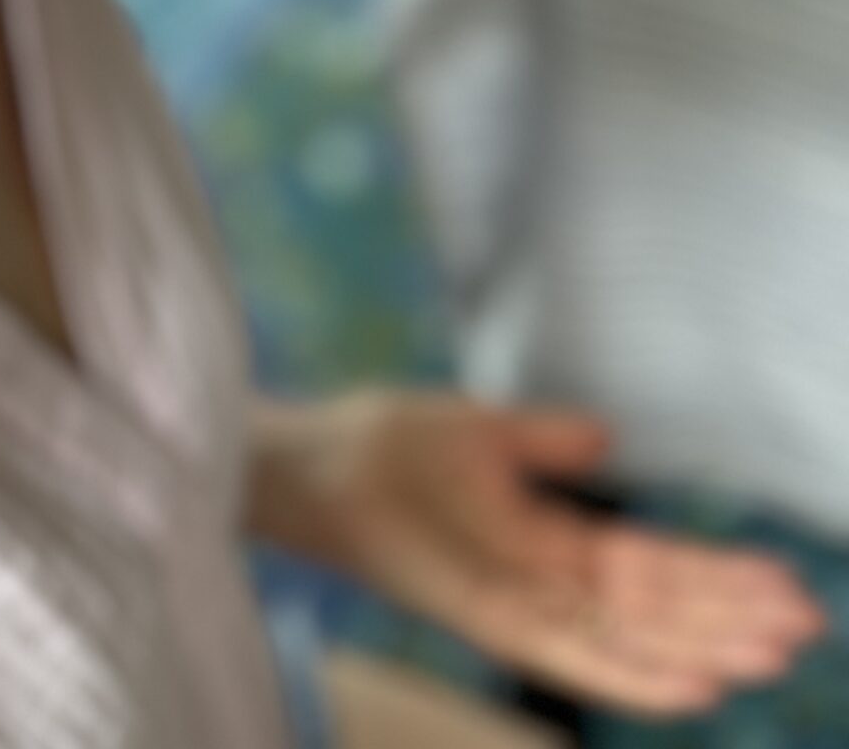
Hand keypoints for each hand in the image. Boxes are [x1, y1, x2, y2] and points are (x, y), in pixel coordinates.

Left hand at [244, 389, 830, 718]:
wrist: (314, 460)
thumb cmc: (389, 445)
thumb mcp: (480, 430)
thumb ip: (544, 441)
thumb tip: (606, 434)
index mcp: (550, 535)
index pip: (651, 564)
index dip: (716, 577)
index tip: (784, 583)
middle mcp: (540, 580)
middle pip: (649, 607)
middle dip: (725, 618)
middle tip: (803, 625)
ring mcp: (512, 600)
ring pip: (621, 636)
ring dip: (694, 647)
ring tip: (765, 658)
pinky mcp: (479, 614)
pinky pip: (562, 654)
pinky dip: (627, 672)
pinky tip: (687, 685)